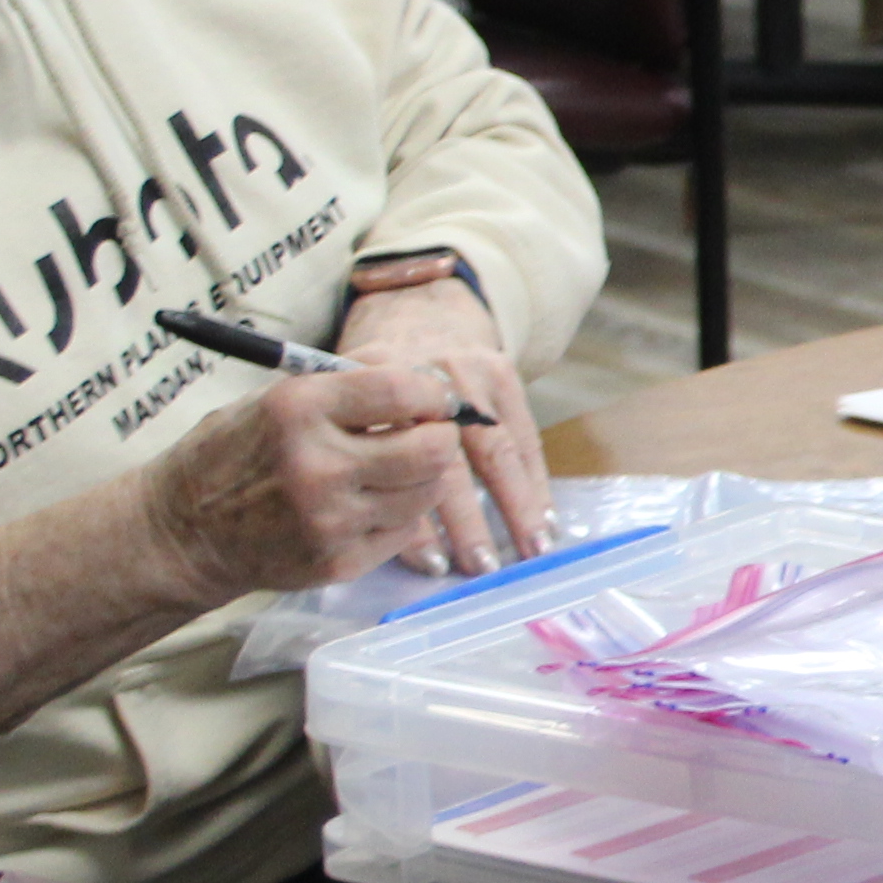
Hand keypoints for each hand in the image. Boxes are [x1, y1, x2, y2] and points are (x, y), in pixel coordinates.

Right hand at [136, 360, 495, 597]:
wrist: (184, 531)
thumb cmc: (235, 453)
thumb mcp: (276, 398)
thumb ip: (347, 384)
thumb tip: (423, 374)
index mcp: (299, 409)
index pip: (402, 390)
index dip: (434, 391)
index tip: (436, 396)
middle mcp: (318, 465)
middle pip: (431, 449)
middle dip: (441, 436)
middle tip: (430, 433)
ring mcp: (330, 520)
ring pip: (425, 494)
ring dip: (423, 478)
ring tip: (394, 468)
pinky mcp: (338, 562)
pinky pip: (403, 533)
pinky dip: (399, 515)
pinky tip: (369, 503)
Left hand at [331, 273, 549, 572]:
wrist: (413, 315)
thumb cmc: (370, 384)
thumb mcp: (340, 405)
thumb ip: (353, 456)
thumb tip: (376, 536)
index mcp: (372, 389)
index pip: (395, 460)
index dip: (416, 515)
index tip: (429, 562)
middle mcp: (421, 375)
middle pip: (448, 457)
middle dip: (469, 519)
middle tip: (479, 567)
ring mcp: (467, 371)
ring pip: (496, 448)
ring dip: (515, 505)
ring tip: (526, 551)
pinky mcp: (502, 372)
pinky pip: (524, 436)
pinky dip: (535, 481)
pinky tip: (543, 521)